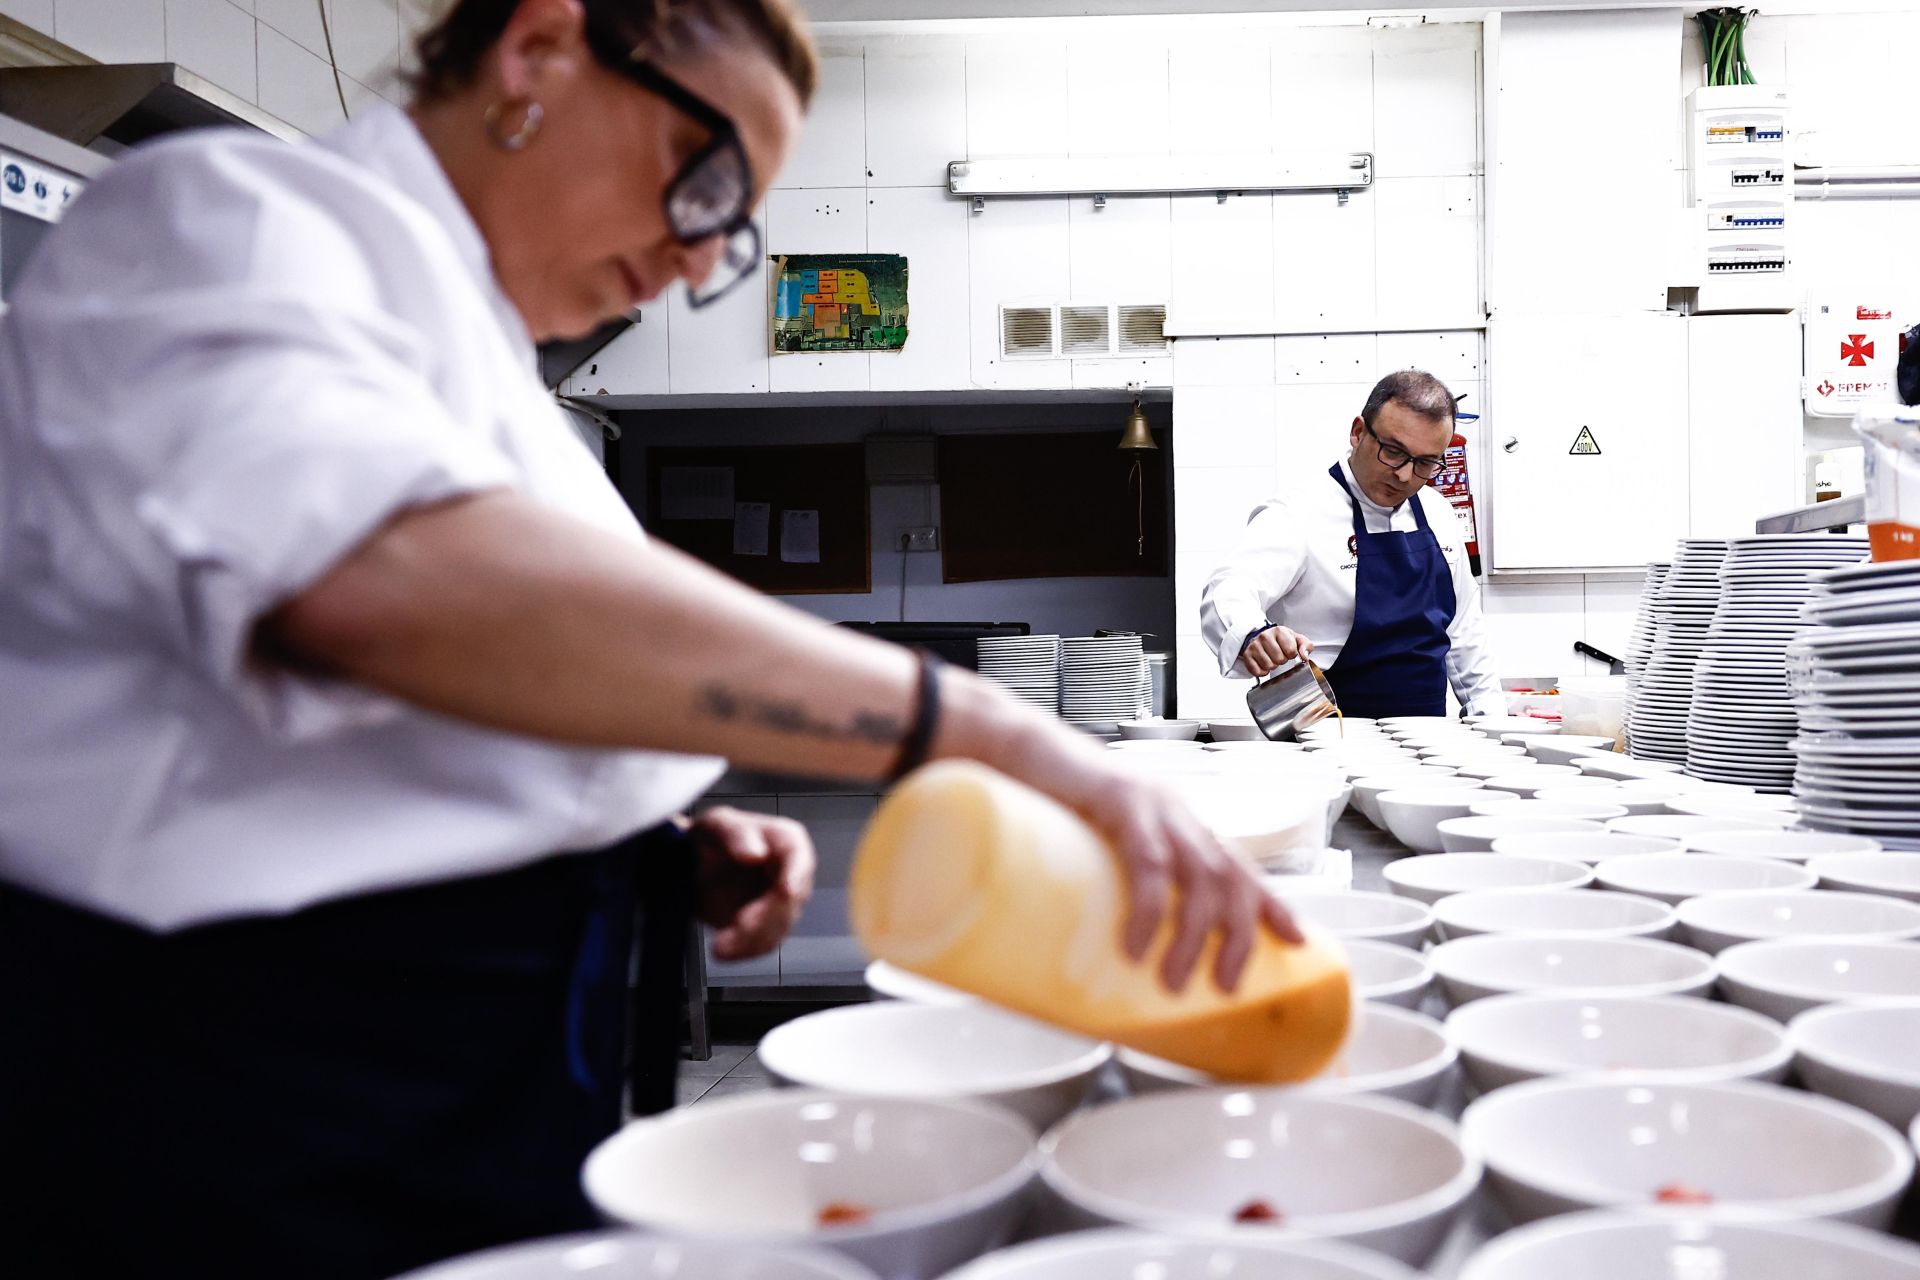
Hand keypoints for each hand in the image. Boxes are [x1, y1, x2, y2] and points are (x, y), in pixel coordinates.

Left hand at [688, 807, 814, 961]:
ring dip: (750, 939)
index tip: (786, 891)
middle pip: (791, 900)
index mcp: (786, 841)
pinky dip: (744, 951)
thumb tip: (756, 853)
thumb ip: (735, 834)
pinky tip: (723, 948)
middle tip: (739, 925)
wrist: (691, 869)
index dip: (796, 875)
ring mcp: (782, 904)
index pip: (799, 858)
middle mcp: (792, 873)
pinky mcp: (768, 928)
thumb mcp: (715, 826)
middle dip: (765, 916)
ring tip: (720, 944)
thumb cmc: (709, 840)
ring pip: (779, 928)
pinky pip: (765, 945)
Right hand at [989, 719, 1304, 993]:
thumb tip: (1103, 952)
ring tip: (1173, 980)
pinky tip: (1139, 944)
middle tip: (1224, 986)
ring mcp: (1152, 804)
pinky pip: (1148, 861)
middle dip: (1238, 936)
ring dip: (1193, 935)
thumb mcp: (1092, 845)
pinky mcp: (1119, 801)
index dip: (1271, 903)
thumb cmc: (1045, 800)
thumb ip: (1108, 882)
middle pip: (1230, 877)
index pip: (1238, 864)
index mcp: (1175, 823)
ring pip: (1199, 875)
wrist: (1008, 746)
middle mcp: (1175, 812)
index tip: (1298, 939)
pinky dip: (1149, 907)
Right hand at [1242, 626, 1311, 677]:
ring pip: (1268, 666)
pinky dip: (1262, 671)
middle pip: (1279, 660)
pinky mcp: (1247, 655)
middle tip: (1279, 655)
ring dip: (1272, 666)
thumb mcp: (1297, 639)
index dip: (1292, 655)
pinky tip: (1263, 664)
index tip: (1288, 651)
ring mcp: (1254, 645)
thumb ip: (1306, 646)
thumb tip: (1305, 656)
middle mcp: (1265, 636)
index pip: (1291, 651)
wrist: (1264, 637)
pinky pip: (1256, 671)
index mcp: (1279, 631)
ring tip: (1271, 658)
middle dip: (1281, 660)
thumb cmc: (1281, 640)